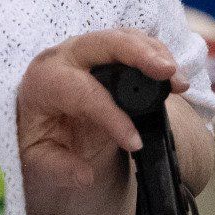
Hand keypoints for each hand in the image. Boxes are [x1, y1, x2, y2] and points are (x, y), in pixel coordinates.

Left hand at [16, 29, 185, 214]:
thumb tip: (84, 176)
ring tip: (177, 80)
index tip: (134, 142)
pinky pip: (132, 41)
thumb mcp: (37, 158)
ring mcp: (86, 48)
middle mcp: (64, 56)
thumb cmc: (38, 133)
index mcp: (44, 81)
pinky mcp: (105, 49)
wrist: (37, 115)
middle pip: (103, 43)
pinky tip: (170, 74)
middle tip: (167, 73)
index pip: (82, 92)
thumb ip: (57, 168)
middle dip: (138, 54)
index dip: (111, 116)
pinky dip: (155, 53)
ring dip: (153, 53)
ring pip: (122, 37)